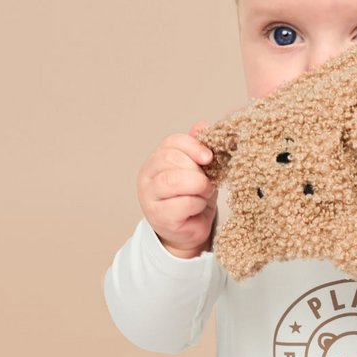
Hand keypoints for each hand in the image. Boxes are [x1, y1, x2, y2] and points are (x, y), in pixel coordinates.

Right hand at [137, 122, 218, 257]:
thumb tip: (202, 125)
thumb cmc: (193, 197)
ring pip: (174, 180)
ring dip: (198, 186)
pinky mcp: (159, 216)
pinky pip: (183, 203)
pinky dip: (197, 203)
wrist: (189, 230)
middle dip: (197, 170)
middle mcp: (147, 176)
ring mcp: (150, 197)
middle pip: (172, 159)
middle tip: (207, 182)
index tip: (209, 158)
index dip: (193, 146)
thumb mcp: (198, 170)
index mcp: (156, 160)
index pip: (171, 142)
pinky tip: (197, 208)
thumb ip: (197, 149)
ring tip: (204, 193)